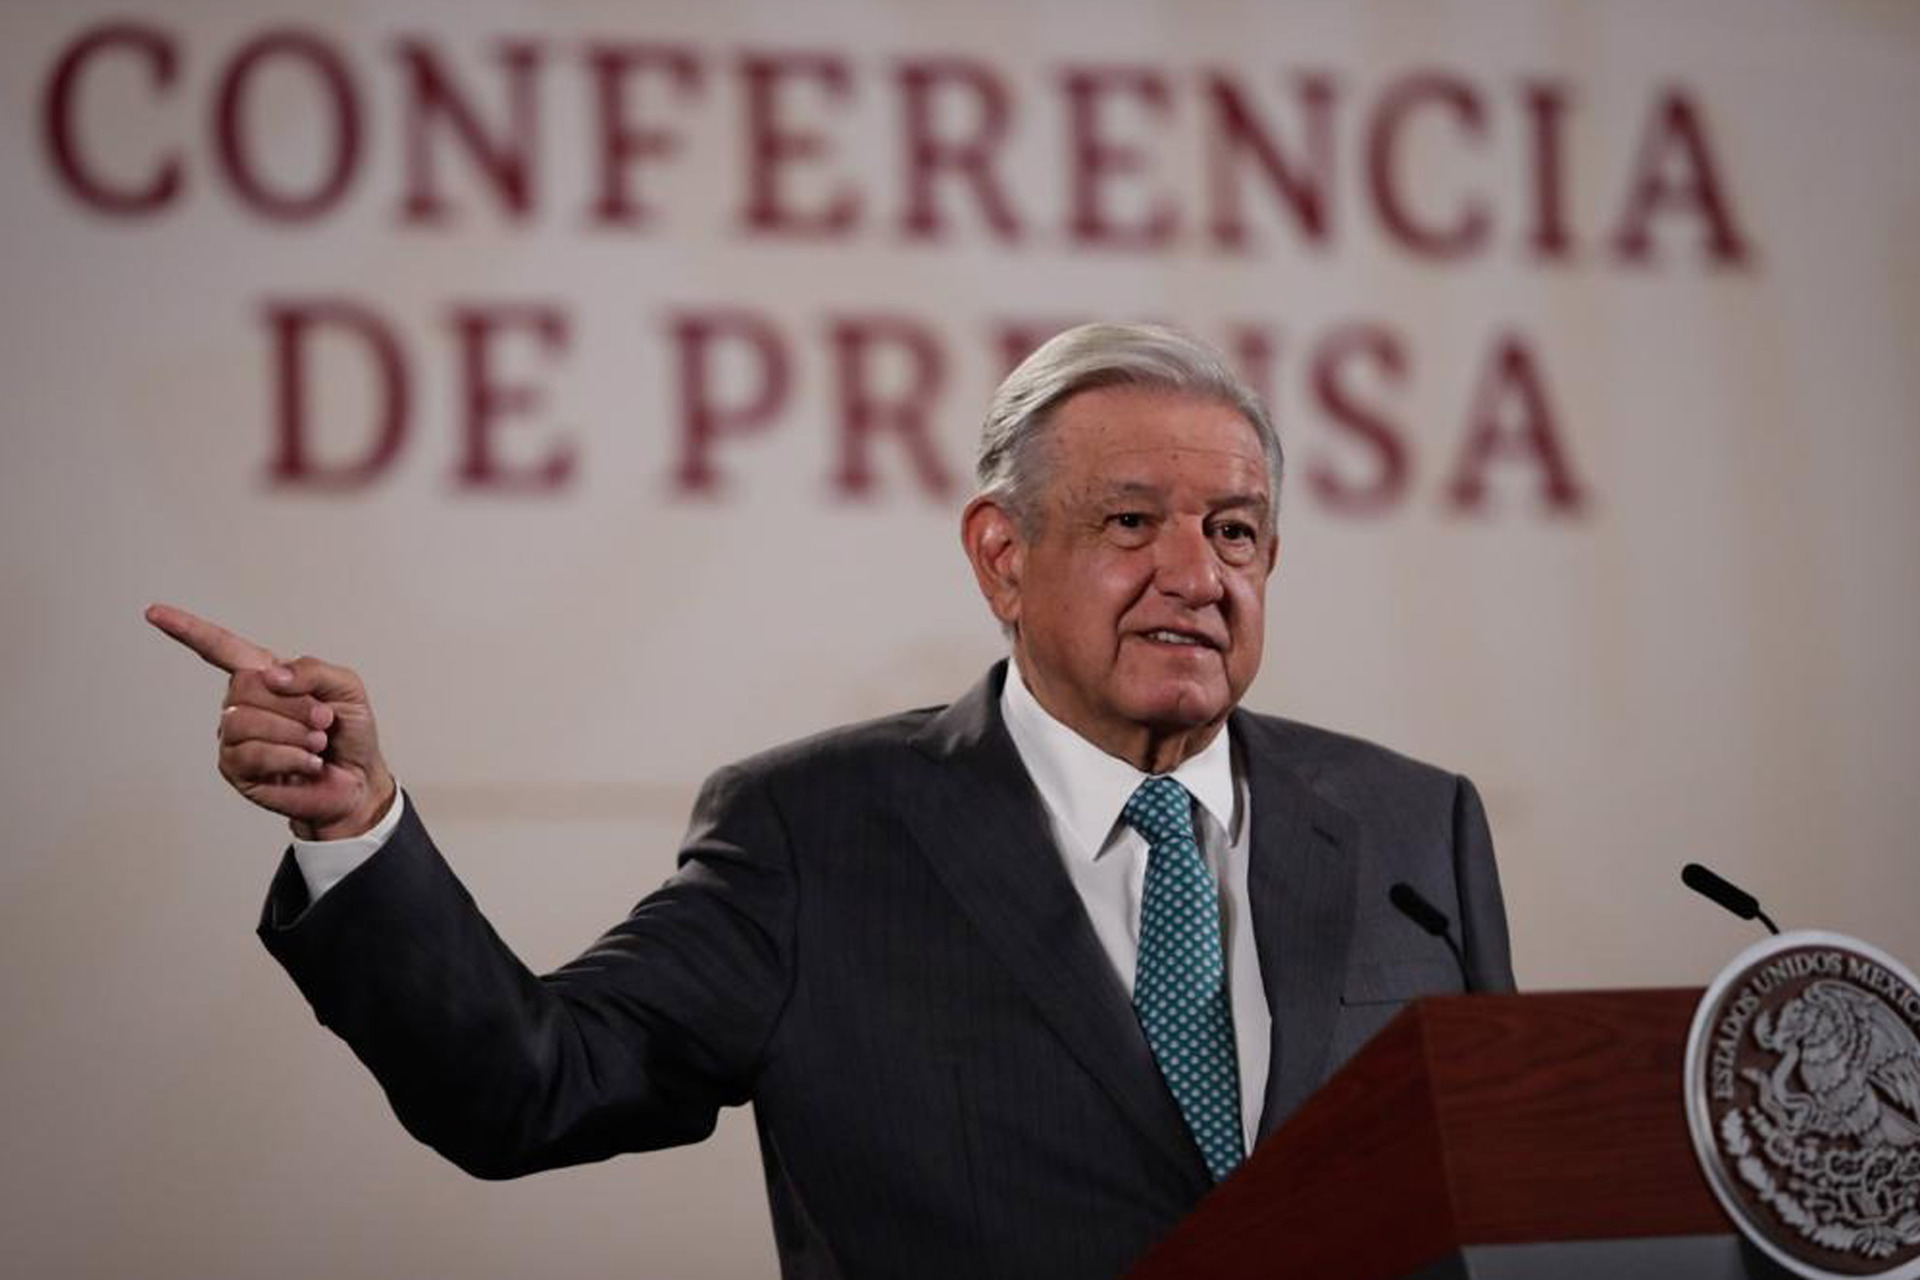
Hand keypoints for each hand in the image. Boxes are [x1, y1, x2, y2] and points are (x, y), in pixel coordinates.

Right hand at [145, 603, 395, 839]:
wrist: (358, 780)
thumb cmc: (348, 733)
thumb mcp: (346, 689)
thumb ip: (313, 670)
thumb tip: (270, 675)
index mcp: (265, 677)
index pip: (220, 648)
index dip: (188, 630)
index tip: (154, 613)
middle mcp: (242, 703)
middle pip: (246, 686)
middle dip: (294, 704)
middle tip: (323, 720)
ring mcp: (234, 737)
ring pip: (245, 720)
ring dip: (293, 732)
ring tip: (316, 743)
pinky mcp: (236, 769)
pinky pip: (253, 754)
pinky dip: (290, 756)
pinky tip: (307, 762)